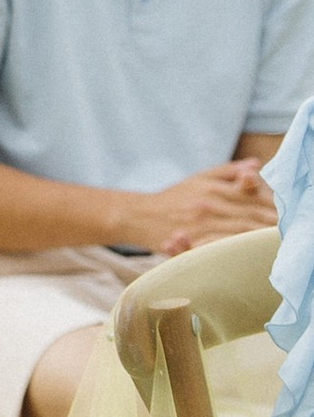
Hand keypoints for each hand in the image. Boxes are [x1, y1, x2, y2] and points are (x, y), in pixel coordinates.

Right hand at [119, 161, 281, 254]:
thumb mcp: (198, 178)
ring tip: (267, 240)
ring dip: (258, 236)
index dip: (269, 203)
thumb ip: (228, 171)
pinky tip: (247, 250)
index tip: (278, 211)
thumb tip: (256, 165)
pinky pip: (222, 247)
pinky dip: (238, 248)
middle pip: (249, 214)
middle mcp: (207, 205)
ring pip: (240, 231)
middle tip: (278, 227)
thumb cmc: (172, 198)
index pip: (251, 195)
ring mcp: (201, 225)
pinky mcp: (193, 242)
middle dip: (268, 221)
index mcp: (211, 187)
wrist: (137, 216)